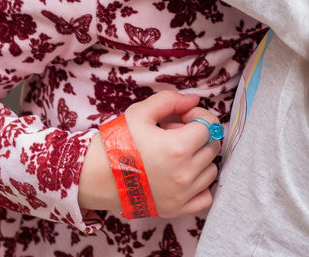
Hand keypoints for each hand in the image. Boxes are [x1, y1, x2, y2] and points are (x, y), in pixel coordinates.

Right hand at [79, 90, 221, 217]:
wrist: (96, 176)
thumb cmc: (118, 142)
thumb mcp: (140, 113)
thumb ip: (170, 101)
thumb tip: (194, 99)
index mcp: (178, 149)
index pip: (208, 126)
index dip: (198, 116)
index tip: (183, 117)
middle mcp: (184, 175)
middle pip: (212, 147)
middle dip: (198, 135)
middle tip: (175, 134)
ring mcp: (181, 195)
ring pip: (211, 171)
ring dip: (200, 158)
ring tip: (176, 154)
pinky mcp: (175, 209)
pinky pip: (205, 198)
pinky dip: (201, 185)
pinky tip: (185, 175)